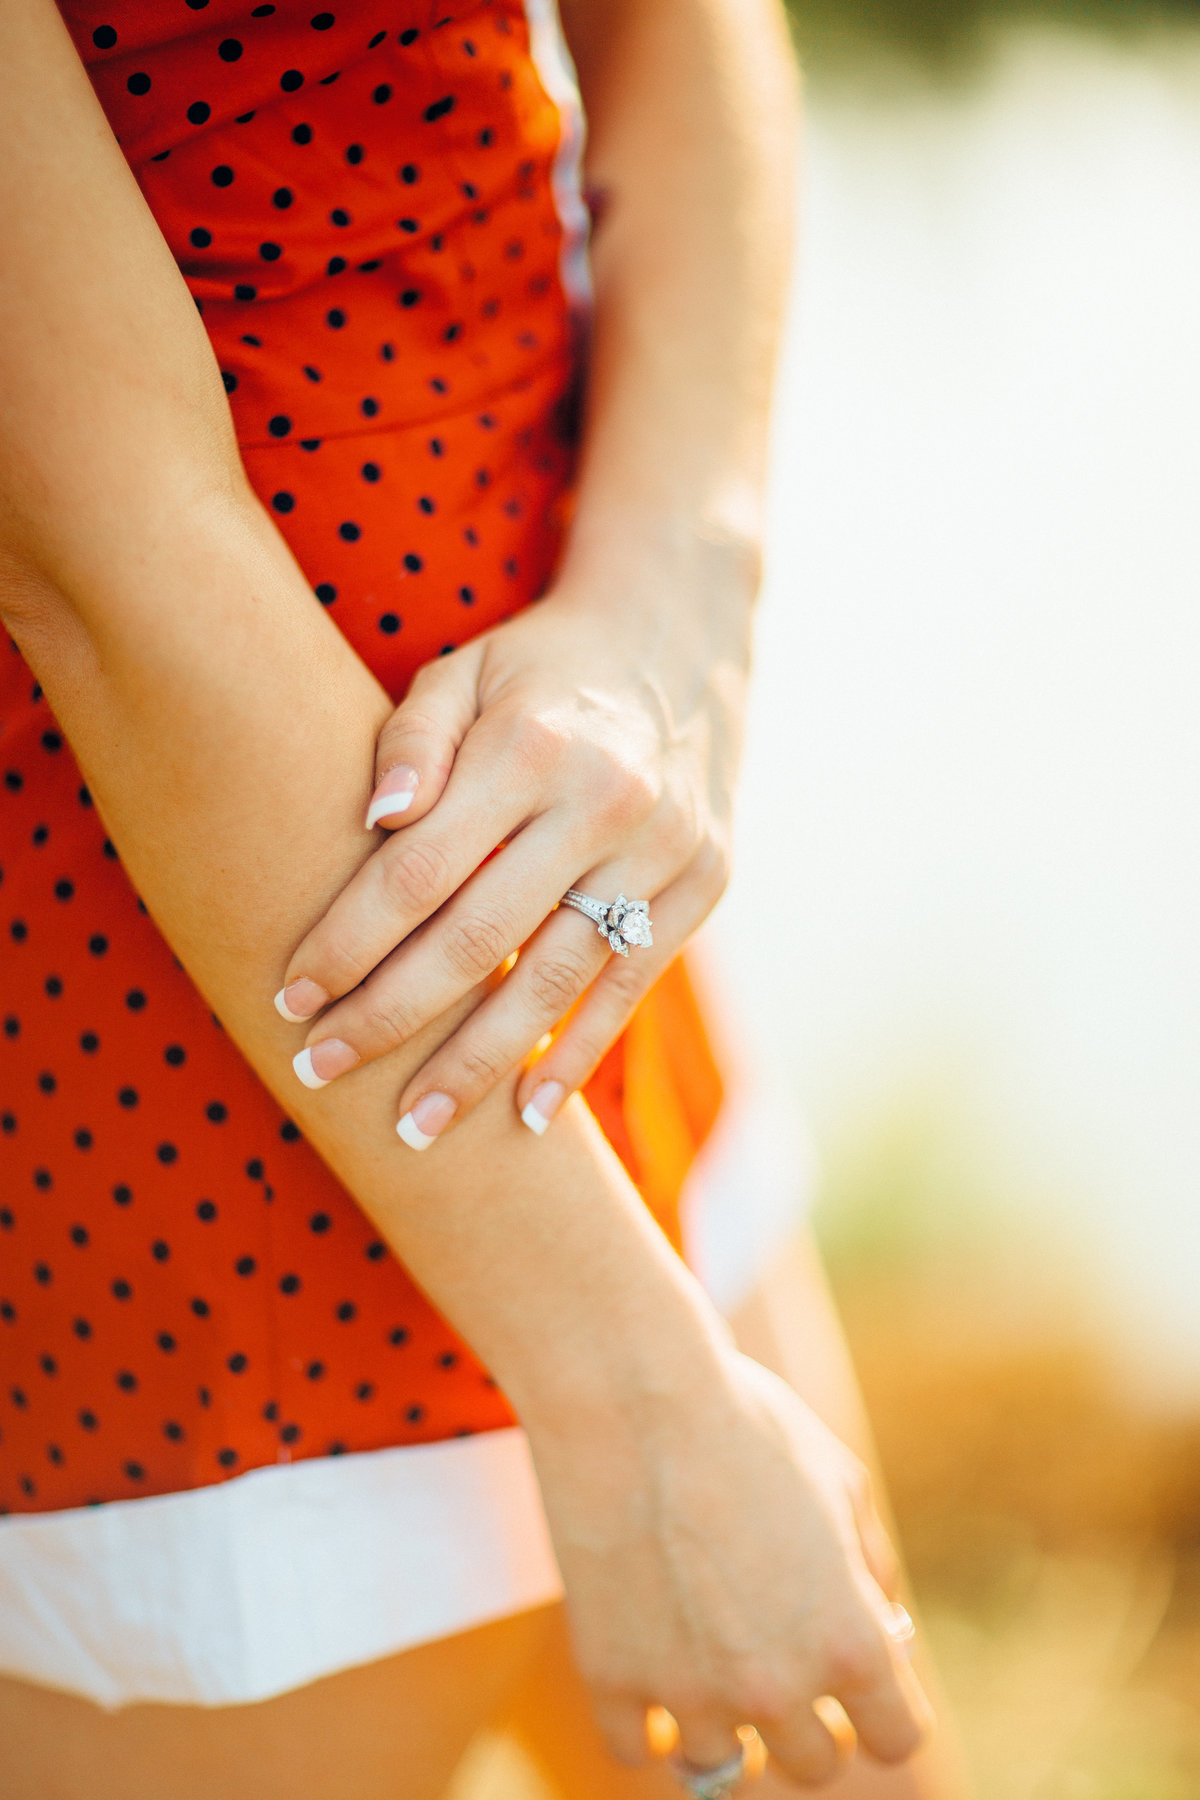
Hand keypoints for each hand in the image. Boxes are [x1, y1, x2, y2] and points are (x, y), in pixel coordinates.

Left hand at [274, 530, 753, 1144]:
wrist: (679, 642)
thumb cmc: (539, 673)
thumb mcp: (465, 672)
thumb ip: (411, 741)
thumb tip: (374, 822)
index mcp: (528, 746)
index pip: (417, 870)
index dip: (347, 943)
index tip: (290, 999)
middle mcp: (602, 801)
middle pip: (477, 938)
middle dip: (389, 1017)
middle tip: (319, 1072)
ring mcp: (662, 849)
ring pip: (555, 979)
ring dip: (478, 1063)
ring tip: (414, 1127)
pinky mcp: (703, 883)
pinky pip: (631, 986)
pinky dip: (578, 1054)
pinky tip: (527, 1116)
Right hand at [525, 1345, 931, 1785]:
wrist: (633, 1393)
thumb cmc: (744, 1421)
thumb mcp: (840, 1479)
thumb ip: (870, 1567)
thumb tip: (882, 1623)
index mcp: (850, 1640)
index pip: (896, 1738)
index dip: (882, 1708)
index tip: (858, 1683)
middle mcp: (777, 1687)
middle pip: (812, 1765)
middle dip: (805, 1719)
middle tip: (774, 1657)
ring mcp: (689, 1692)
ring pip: (720, 1768)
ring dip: (720, 1721)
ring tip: (704, 1656)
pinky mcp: (611, 1678)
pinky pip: (633, 1749)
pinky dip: (642, 1720)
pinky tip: (648, 1665)